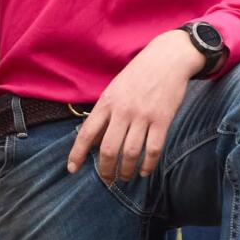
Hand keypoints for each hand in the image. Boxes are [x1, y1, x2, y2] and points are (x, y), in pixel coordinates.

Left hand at [67, 31, 200, 181]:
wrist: (167, 58)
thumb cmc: (138, 75)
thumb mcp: (115, 89)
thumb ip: (106, 113)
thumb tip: (96, 141)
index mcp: (107, 102)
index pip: (87, 133)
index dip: (77, 153)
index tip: (72, 169)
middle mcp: (122, 110)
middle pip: (108, 149)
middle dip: (105, 169)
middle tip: (107, 180)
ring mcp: (143, 115)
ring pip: (131, 152)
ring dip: (126, 170)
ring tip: (124, 177)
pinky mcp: (162, 119)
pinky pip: (153, 149)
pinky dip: (148, 165)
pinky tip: (144, 171)